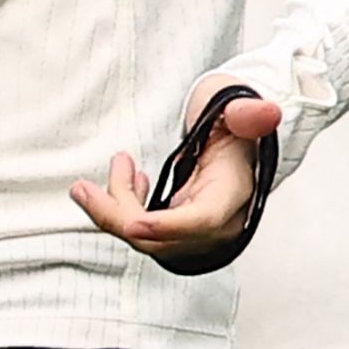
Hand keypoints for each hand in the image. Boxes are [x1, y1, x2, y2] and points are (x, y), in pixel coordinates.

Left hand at [71, 76, 279, 267]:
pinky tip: (127, 180)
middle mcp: (218, 222)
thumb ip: (247, 113)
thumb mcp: (238, 107)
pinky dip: (124, 211)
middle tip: (82, 188)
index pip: (203, 221)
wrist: (237, 137)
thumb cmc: (234, 122)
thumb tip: (266, 111)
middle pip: (166, 239)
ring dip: (115, 211)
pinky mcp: (180, 228)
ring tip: (106, 171)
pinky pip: (146, 233)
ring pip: (149, 240)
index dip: (168, 227)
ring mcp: (197, 229)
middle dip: (119, 215)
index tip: (132, 224)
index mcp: (234, 194)